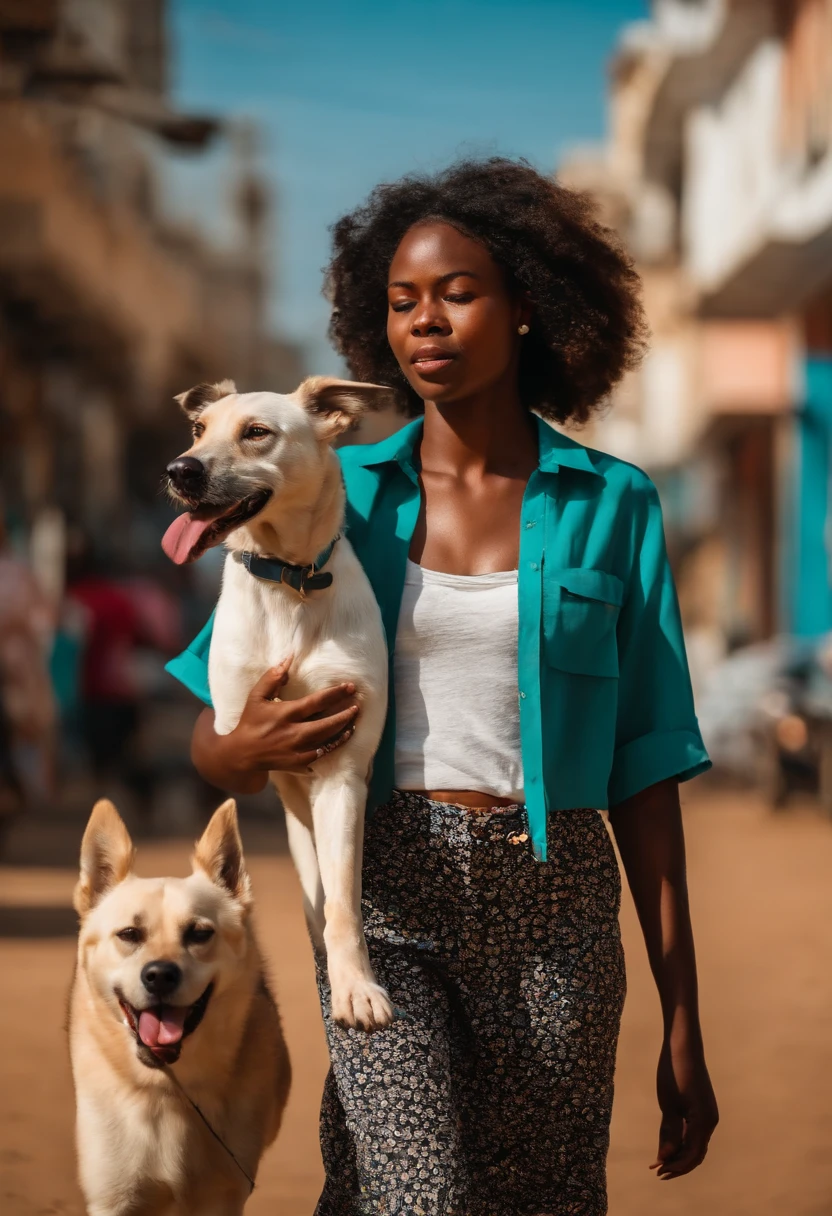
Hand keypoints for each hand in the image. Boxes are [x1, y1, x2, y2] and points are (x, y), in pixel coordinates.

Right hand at [217, 659, 359, 775]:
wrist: (242, 754)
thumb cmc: (251, 721)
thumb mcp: (257, 696)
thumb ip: (272, 677)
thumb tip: (288, 657)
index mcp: (284, 714)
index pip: (316, 702)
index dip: (335, 694)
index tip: (349, 687)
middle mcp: (293, 734)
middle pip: (326, 724)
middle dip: (345, 714)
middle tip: (357, 705)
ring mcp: (297, 751)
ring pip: (327, 740)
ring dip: (343, 729)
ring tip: (354, 719)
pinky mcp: (299, 763)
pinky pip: (323, 754)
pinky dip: (335, 745)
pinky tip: (344, 736)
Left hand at [651, 1030, 718, 1178]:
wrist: (683, 1046)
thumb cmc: (674, 1072)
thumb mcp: (668, 1104)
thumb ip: (669, 1132)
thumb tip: (664, 1158)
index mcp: (704, 1122)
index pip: (691, 1155)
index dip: (674, 1166)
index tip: (657, 1171)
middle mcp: (710, 1121)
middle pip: (696, 1154)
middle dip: (678, 1164)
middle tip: (657, 1172)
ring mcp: (708, 1114)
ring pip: (696, 1144)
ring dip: (680, 1154)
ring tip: (661, 1160)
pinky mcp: (703, 1108)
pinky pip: (695, 1132)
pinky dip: (683, 1141)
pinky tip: (669, 1143)